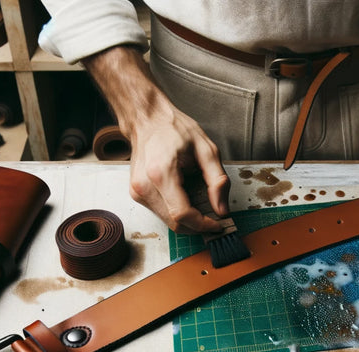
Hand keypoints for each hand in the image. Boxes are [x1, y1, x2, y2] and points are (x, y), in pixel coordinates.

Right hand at [127, 102, 229, 233]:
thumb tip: (222, 209)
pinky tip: (186, 196)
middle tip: (215, 217)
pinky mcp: (136, 194)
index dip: (203, 224)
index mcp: (161, 173)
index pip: (182, 214)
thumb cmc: (173, 129)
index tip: (218, 223)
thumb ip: (217, 181)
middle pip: (175, 223)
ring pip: (168, 221)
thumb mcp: (206, 150)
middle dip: (198, 225)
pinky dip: (177, 211)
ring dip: (188, 219)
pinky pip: (161, 213)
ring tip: (201, 203)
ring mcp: (137, 191)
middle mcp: (144, 185)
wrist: (147, 120)